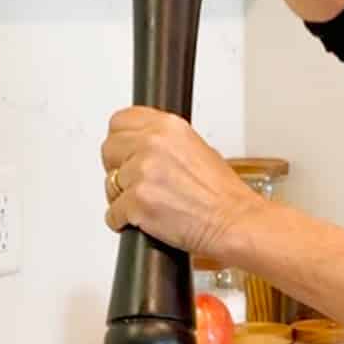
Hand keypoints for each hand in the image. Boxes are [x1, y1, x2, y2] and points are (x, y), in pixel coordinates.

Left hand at [101, 107, 256, 261]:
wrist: (235, 222)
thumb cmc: (224, 195)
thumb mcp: (199, 150)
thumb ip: (166, 143)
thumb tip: (145, 149)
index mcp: (168, 127)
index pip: (121, 121)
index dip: (121, 141)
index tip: (126, 153)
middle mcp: (152, 144)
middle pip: (109, 149)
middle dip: (118, 168)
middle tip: (136, 182)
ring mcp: (142, 173)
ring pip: (109, 184)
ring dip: (123, 197)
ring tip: (149, 204)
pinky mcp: (136, 203)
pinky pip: (113, 214)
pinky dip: (124, 222)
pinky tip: (147, 221)